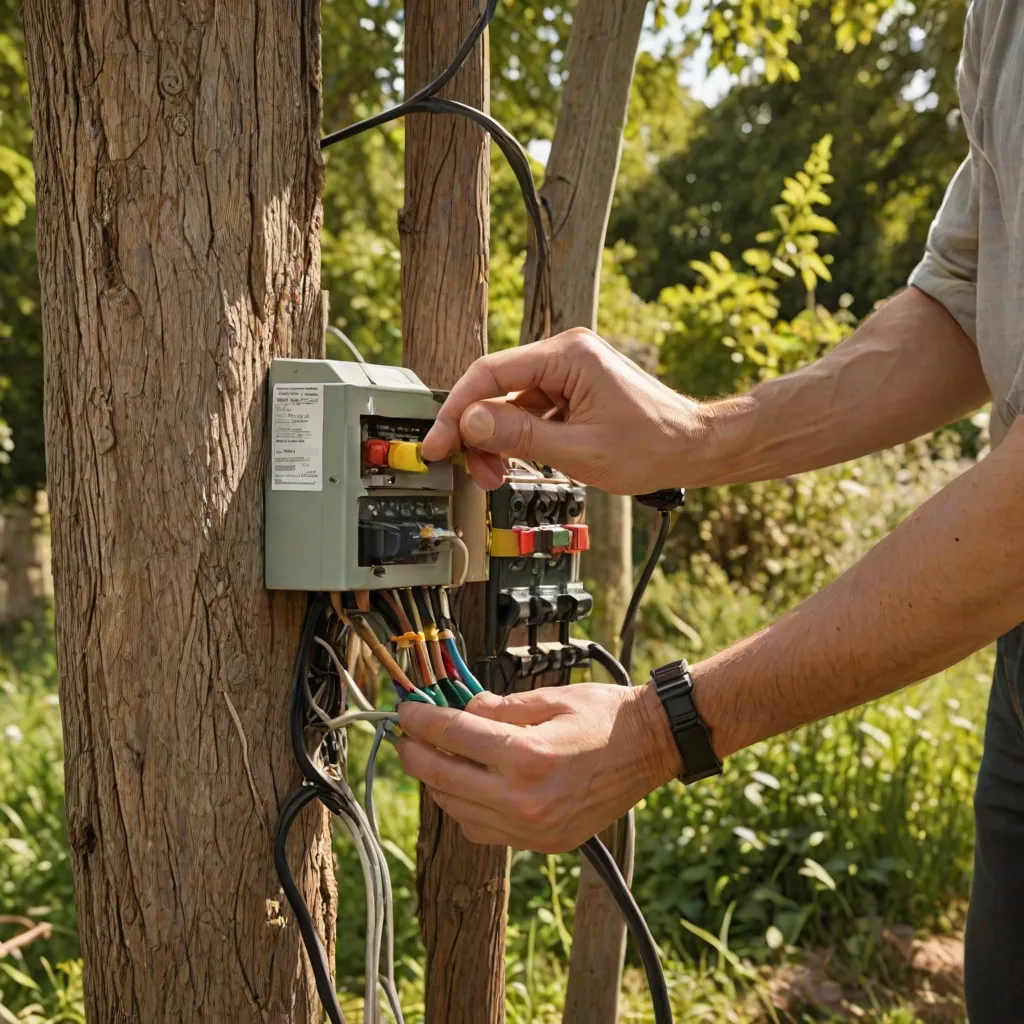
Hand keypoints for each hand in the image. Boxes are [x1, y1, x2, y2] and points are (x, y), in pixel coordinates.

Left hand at [396, 683, 680, 852]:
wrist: (652, 748)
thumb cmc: (605, 716)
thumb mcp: (549, 697)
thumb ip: (498, 707)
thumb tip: (461, 710)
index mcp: (527, 756)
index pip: (453, 736)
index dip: (421, 720)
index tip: (406, 710)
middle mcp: (526, 800)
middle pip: (444, 779)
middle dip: (416, 754)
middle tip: (407, 735)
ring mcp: (534, 828)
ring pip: (458, 812)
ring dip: (438, 784)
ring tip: (435, 758)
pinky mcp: (544, 843)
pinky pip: (484, 831)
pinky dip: (466, 809)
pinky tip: (468, 786)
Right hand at [420, 328, 713, 492]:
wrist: (694, 449)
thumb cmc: (653, 446)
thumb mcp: (580, 450)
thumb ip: (521, 437)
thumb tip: (472, 423)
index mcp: (568, 355)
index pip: (489, 374)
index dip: (456, 411)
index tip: (437, 442)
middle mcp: (565, 355)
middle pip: (495, 390)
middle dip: (478, 433)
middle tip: (473, 471)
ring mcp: (569, 373)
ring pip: (509, 405)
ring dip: (497, 442)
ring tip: (499, 476)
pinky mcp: (573, 392)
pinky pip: (530, 413)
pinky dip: (518, 440)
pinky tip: (520, 464)